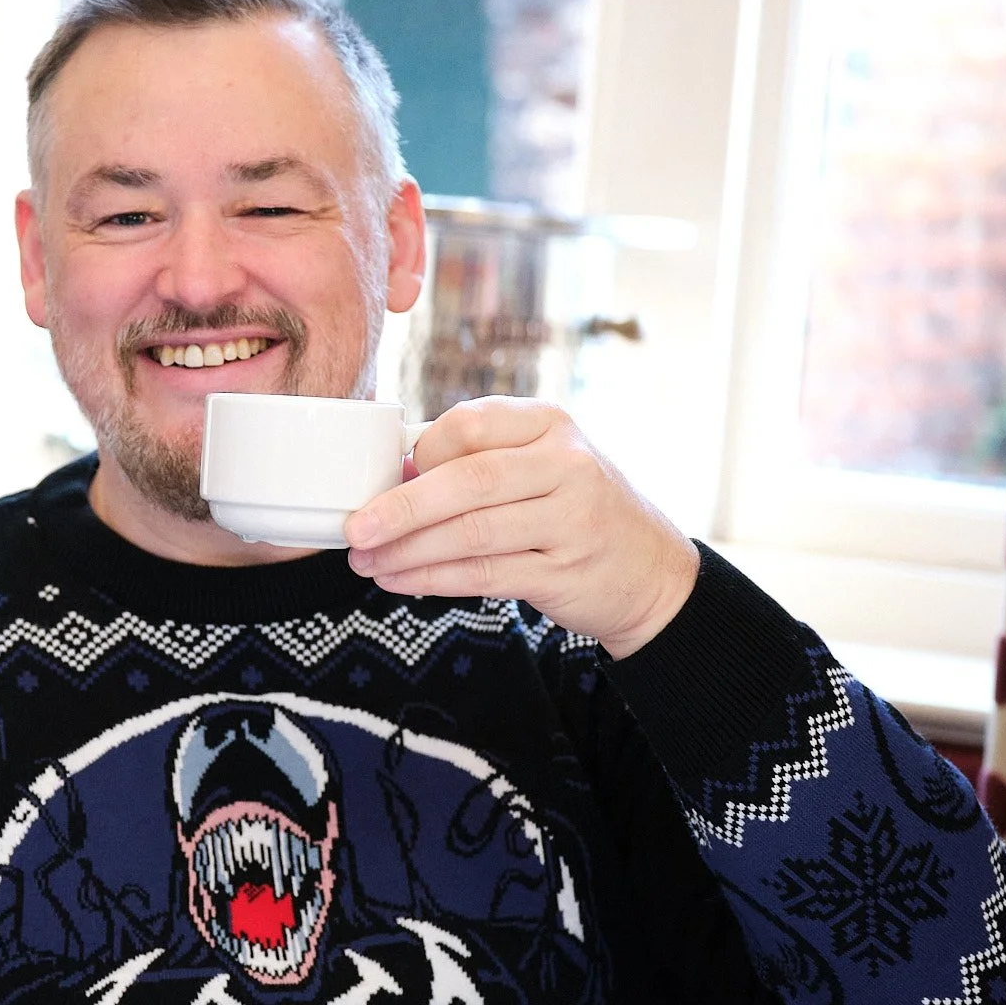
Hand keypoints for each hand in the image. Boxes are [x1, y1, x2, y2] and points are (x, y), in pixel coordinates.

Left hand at [343, 397, 699, 657]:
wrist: (650, 571)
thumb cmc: (574, 509)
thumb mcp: (541, 463)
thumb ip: (479, 459)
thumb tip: (394, 470)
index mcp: (550, 423)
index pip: (470, 425)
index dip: (420, 453)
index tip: (384, 479)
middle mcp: (567, 464)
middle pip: (468, 480)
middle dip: (401, 507)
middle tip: (355, 530)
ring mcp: (572, 519)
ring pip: (472, 532)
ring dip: (409, 551)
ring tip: (367, 563)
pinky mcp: (566, 571)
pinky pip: (485, 574)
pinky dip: (434, 579)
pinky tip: (401, 581)